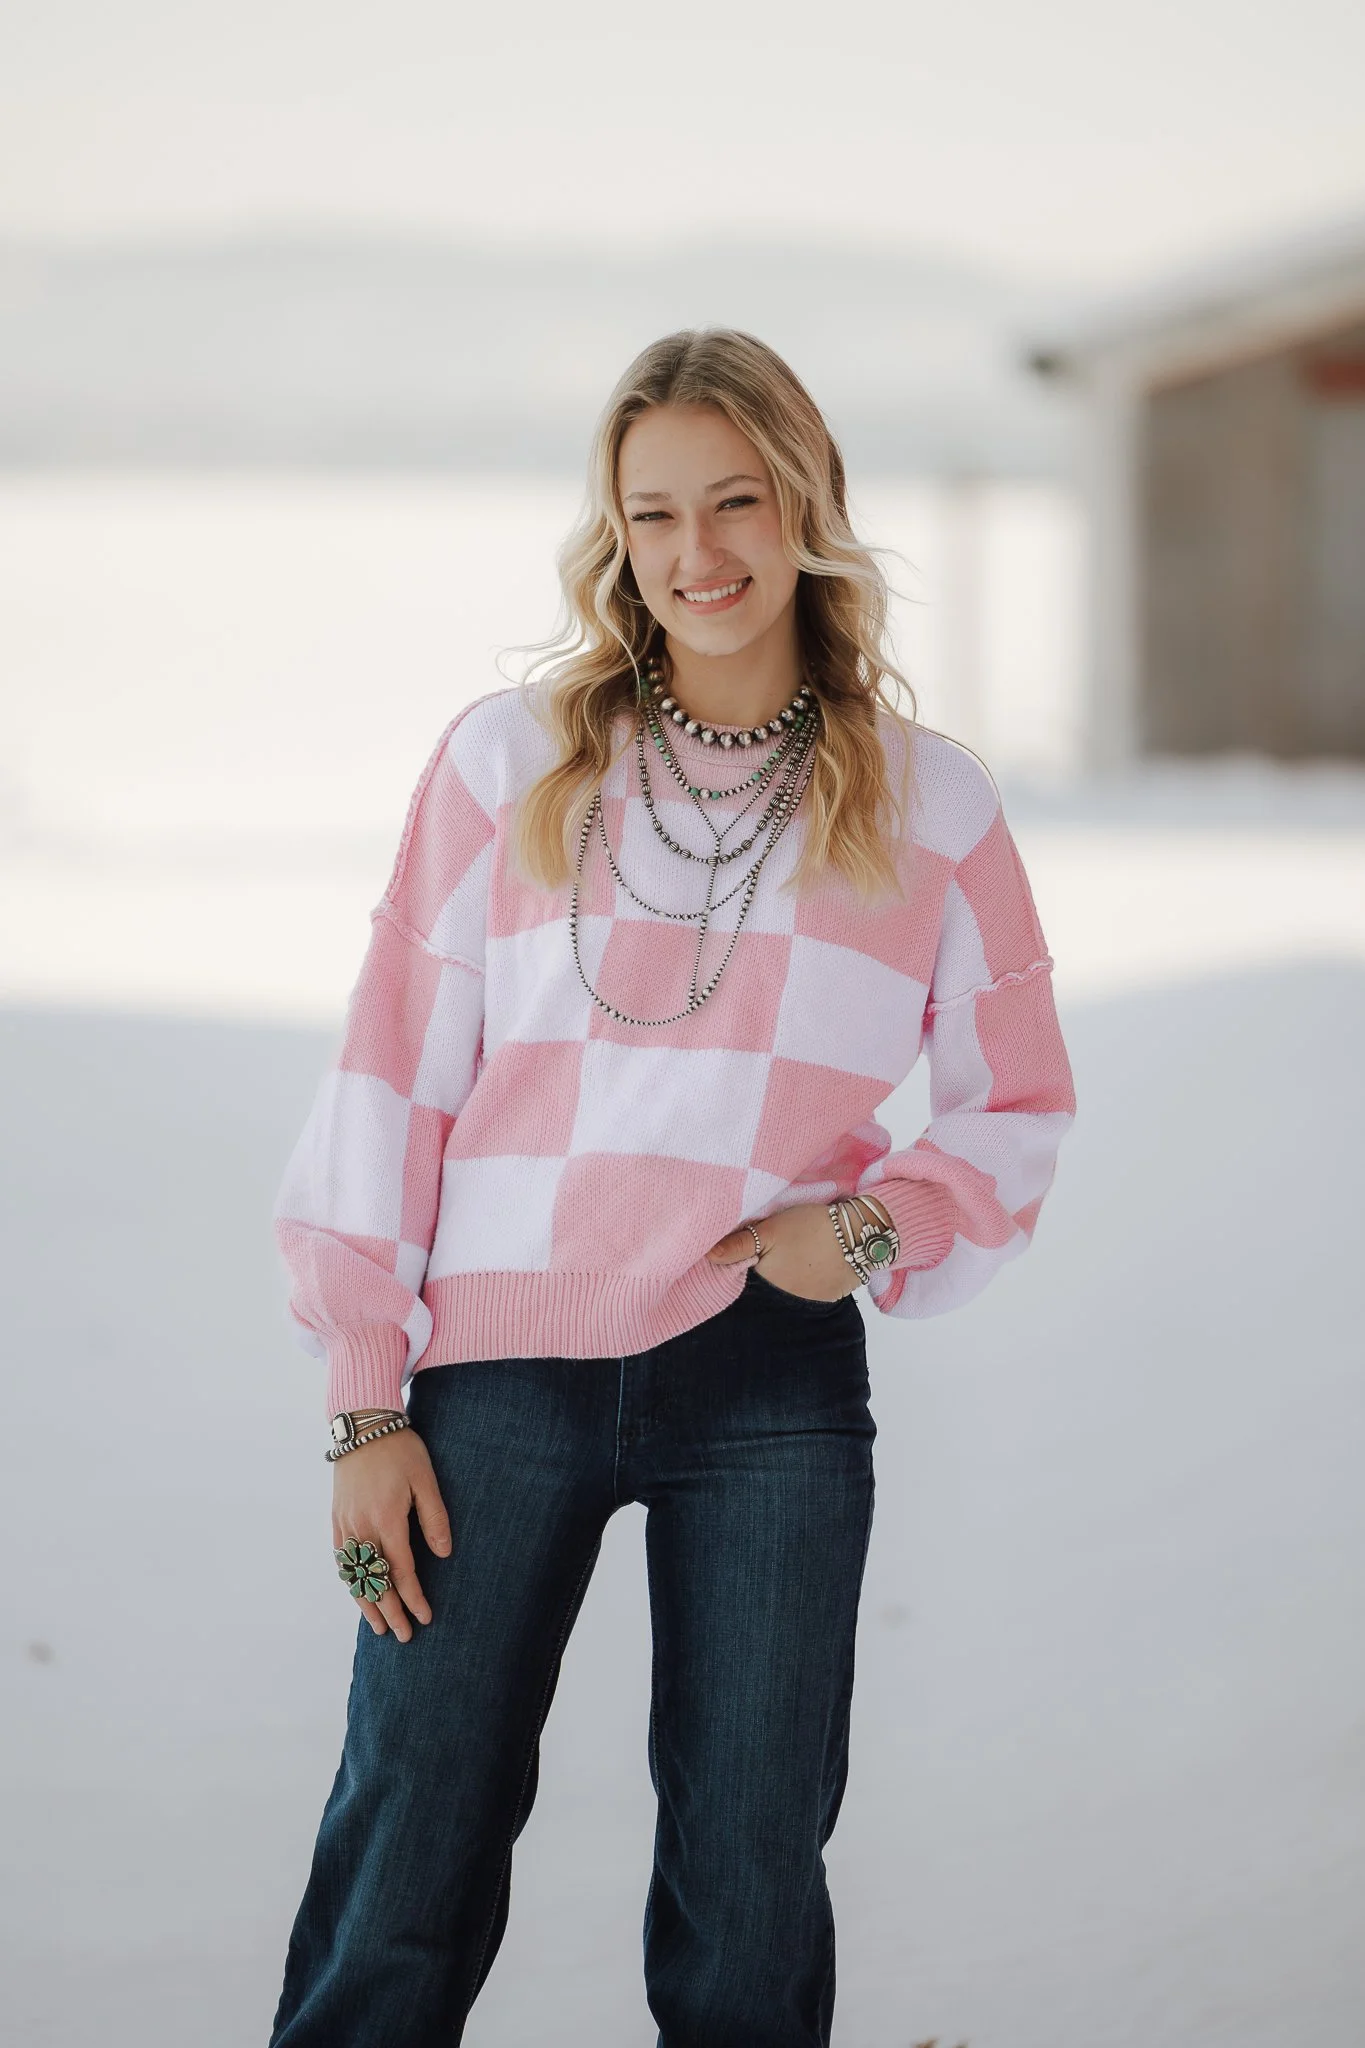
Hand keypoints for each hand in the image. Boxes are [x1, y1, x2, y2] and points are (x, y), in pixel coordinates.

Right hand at [332, 1427, 452, 1642]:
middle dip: (390, 1611)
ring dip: (366, 1602)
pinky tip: (357, 1591)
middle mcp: (362, 1528)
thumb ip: (434, 1518)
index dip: (413, 1598)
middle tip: (402, 1636)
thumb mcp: (425, 1480)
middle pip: (375, 1581)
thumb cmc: (400, 1450)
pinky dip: (350, 1580)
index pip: (401, 1571)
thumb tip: (444, 1553)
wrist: (362, 1425)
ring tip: (377, 1626)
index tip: (425, 1617)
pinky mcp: (337, 1517)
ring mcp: (345, 1524)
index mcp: (387, 1520)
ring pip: (354, 1575)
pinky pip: (341, 1558)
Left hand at [705, 1200, 856, 1302]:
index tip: (749, 1252)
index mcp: (767, 1283)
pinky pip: (810, 1291)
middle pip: (767, 1285)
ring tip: (796, 1255)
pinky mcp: (829, 1297)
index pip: (745, 1279)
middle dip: (766, 1271)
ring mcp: (809, 1302)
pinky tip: (812, 1262)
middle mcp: (785, 1300)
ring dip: (788, 1277)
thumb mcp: (770, 1229)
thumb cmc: (811, 1228)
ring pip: (788, 1290)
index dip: (744, 1265)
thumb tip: (707, 1256)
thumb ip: (739, 1244)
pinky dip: (807, 1279)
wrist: (860, 1234)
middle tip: (775, 1250)